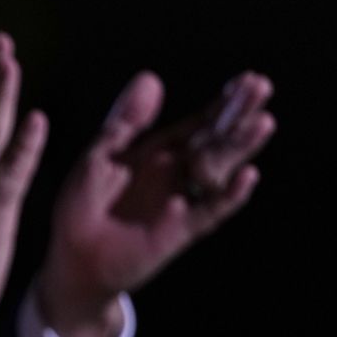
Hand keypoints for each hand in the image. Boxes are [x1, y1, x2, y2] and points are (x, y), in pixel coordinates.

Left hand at [39, 70, 275, 336]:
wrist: (73, 259)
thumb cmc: (82, 208)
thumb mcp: (100, 156)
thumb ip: (126, 122)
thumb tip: (152, 76)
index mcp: (160, 153)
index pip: (199, 123)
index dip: (223, 103)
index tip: (247, 79)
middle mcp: (178, 175)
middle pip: (216, 140)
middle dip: (238, 115)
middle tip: (262, 86)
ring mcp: (183, 201)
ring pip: (219, 170)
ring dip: (240, 147)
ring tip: (263, 122)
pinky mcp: (180, 231)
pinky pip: (210, 212)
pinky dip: (228, 195)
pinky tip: (246, 176)